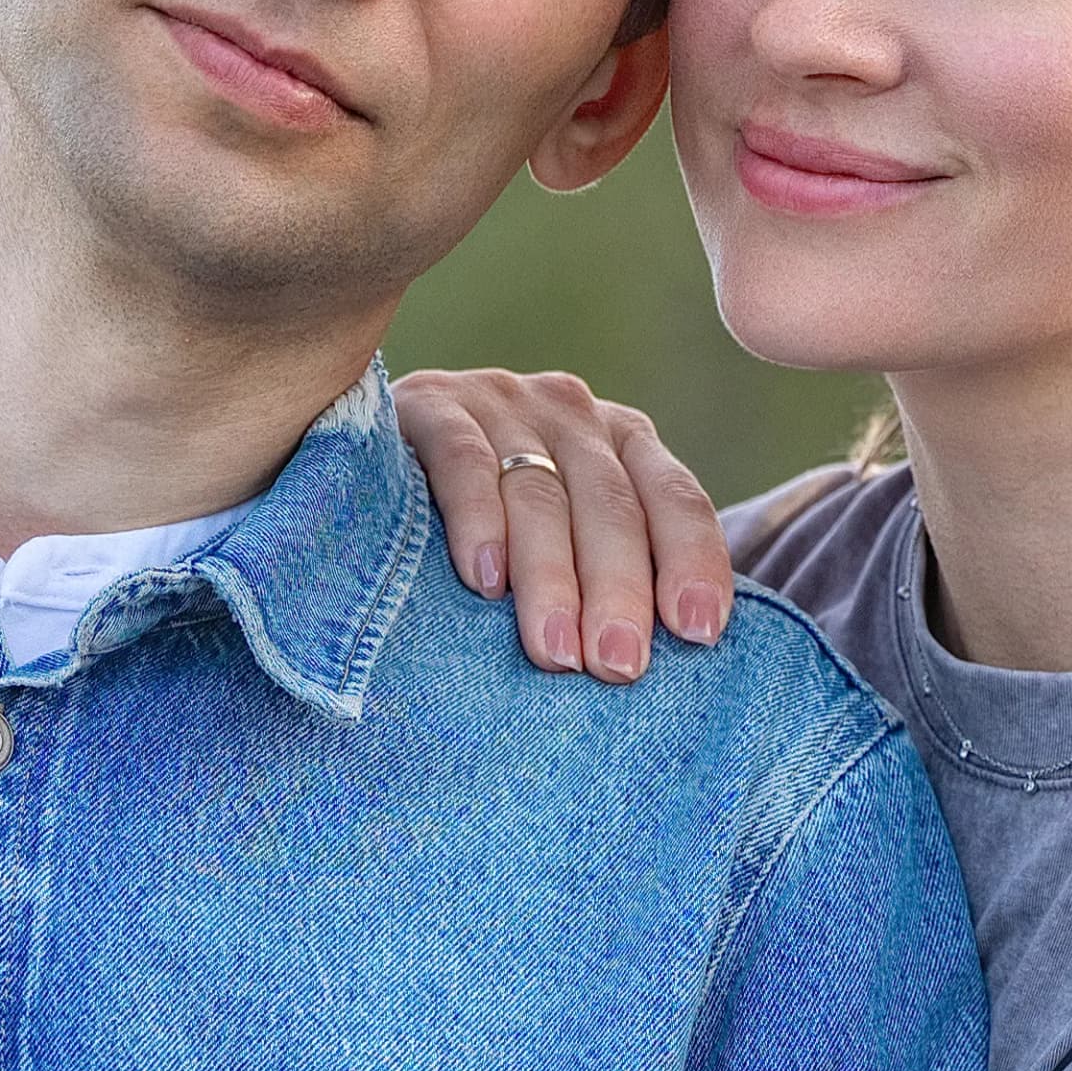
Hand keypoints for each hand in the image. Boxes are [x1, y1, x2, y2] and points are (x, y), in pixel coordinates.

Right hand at [398, 368, 731, 678]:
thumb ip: (610, 573)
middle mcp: (572, 414)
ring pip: (540, 494)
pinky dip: (478, 521)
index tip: (698, 632)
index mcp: (622, 443)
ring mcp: (503, 403)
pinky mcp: (431, 405)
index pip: (676, 498)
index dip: (692, 561)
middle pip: (610, 505)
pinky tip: (485, 580)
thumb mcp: (563, 536)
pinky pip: (464, 462)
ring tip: (556, 652)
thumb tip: (659, 667)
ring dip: (551, 578)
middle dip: (619, 590)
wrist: (372, 455)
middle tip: (619, 666)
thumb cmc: (488, 525)